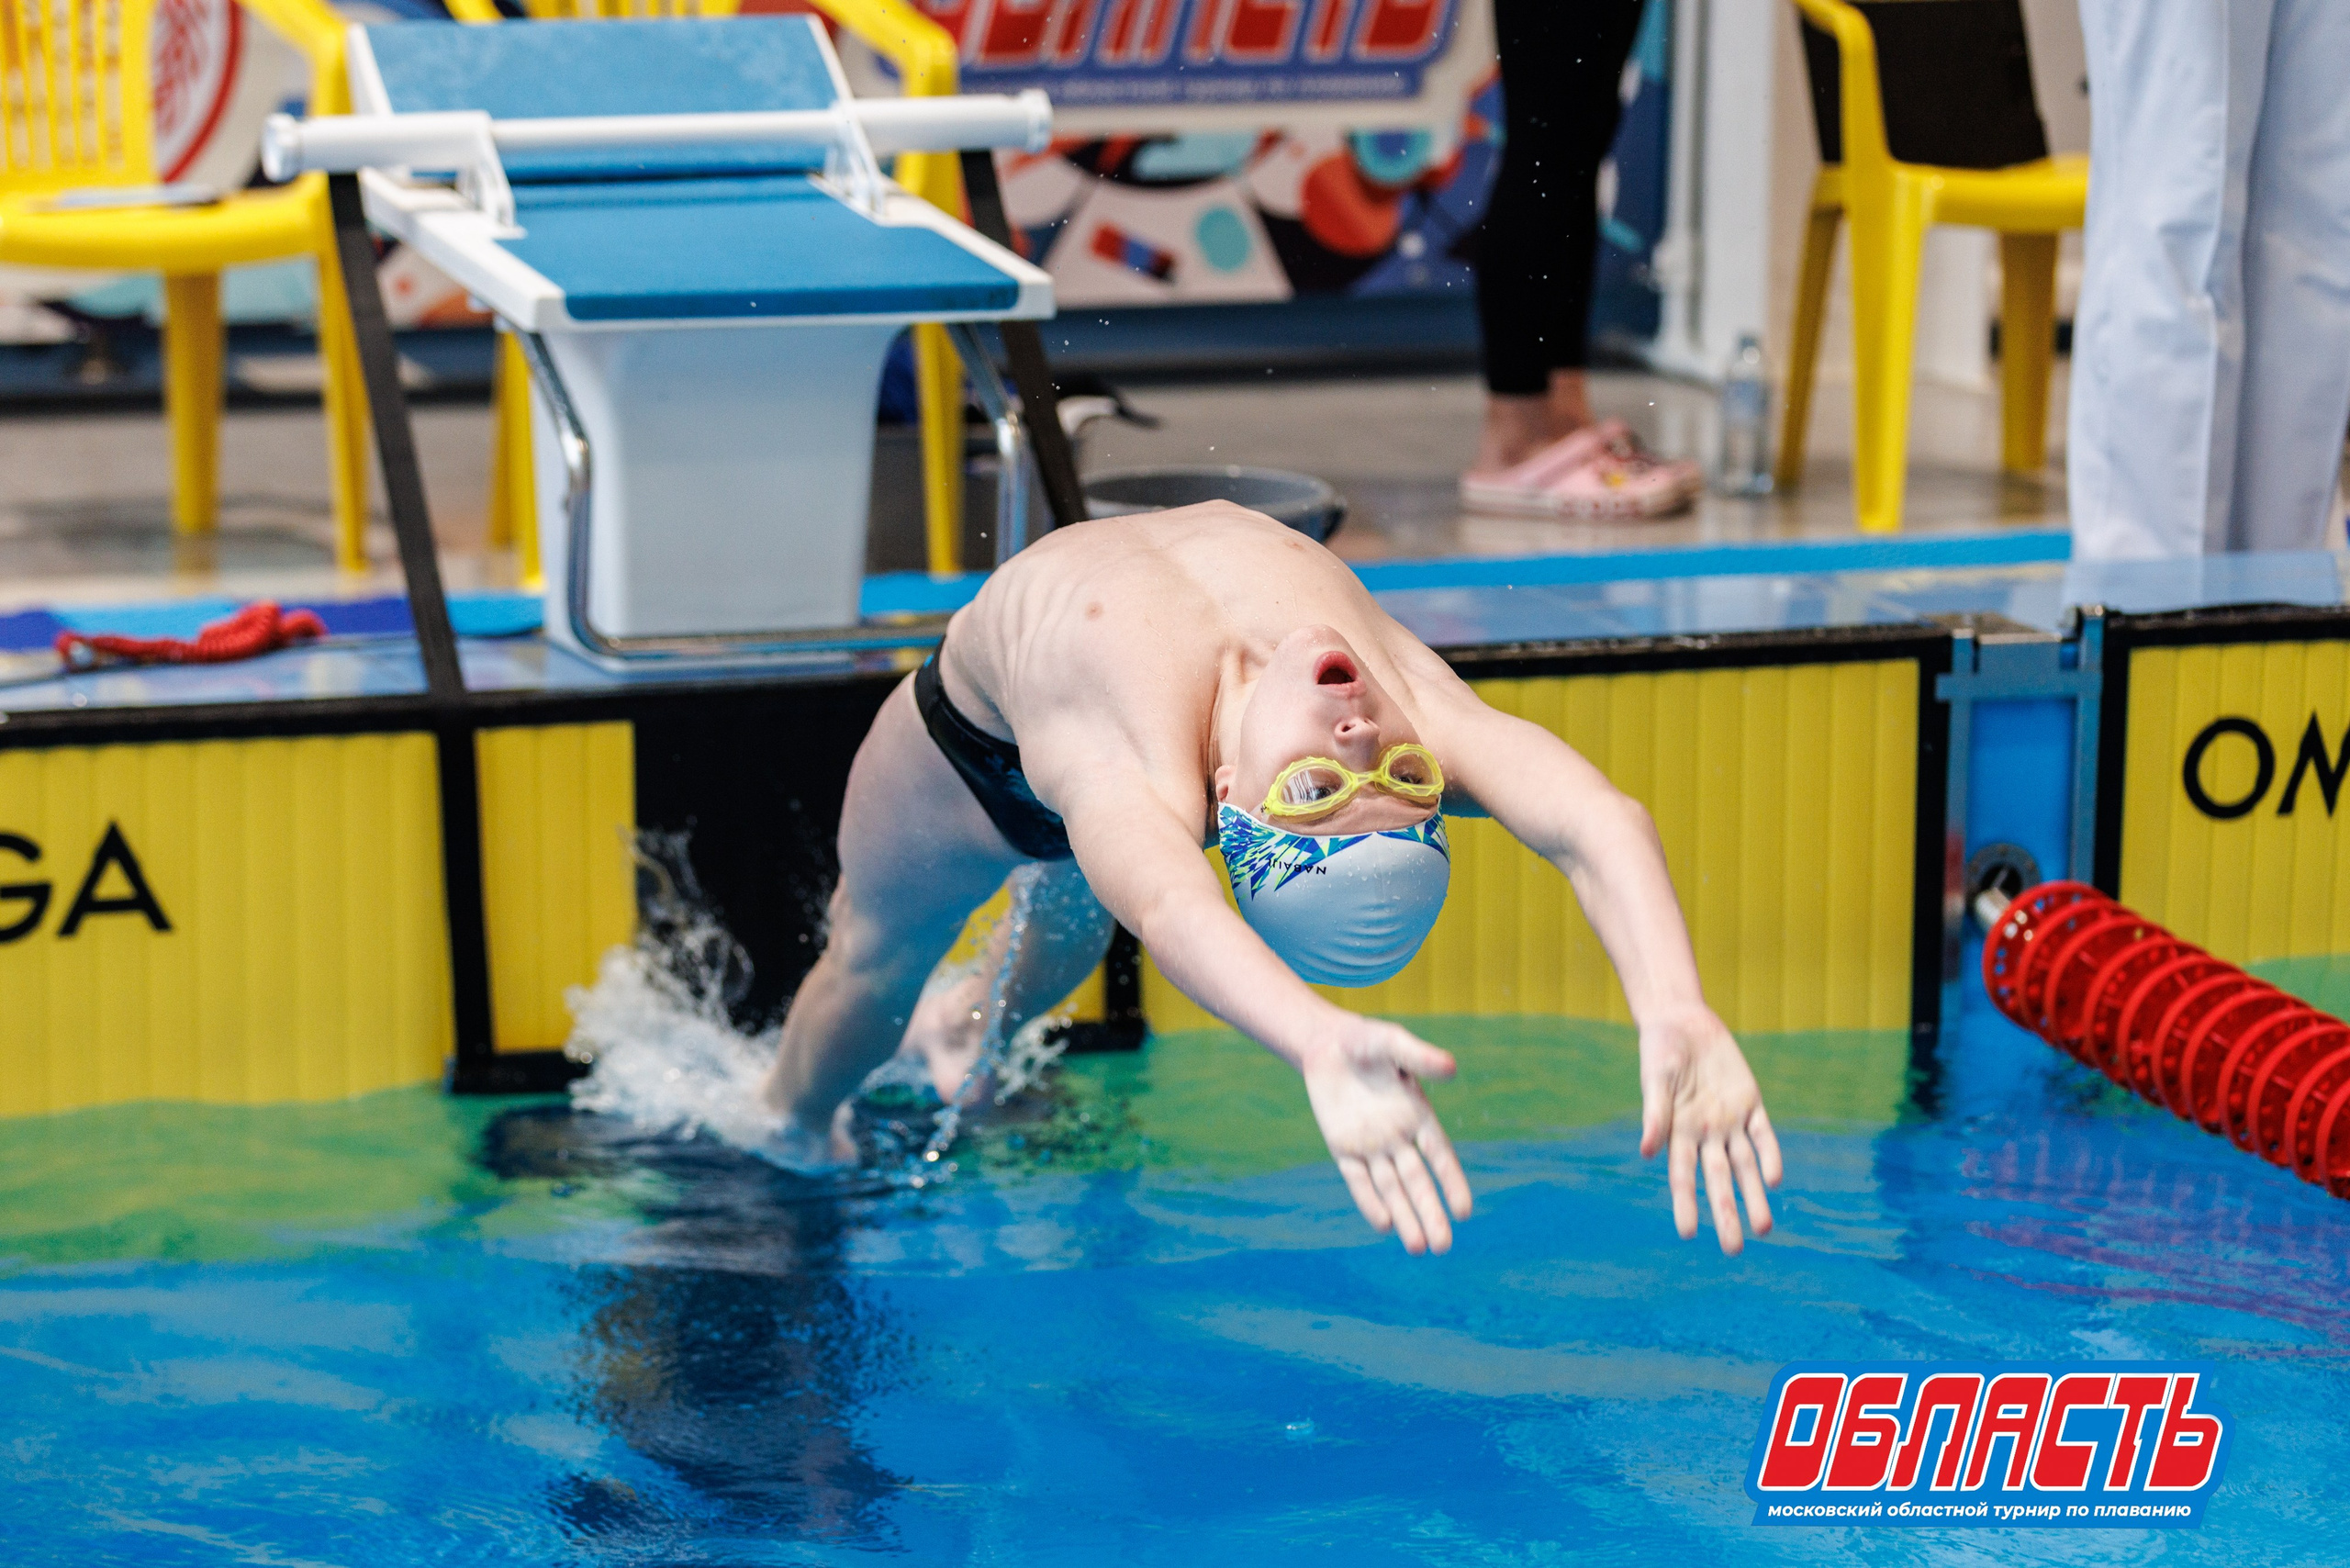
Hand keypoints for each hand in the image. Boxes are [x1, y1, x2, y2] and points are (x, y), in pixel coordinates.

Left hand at [1300, 1017, 1473, 1253]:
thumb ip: (1419, 1057)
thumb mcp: (1393, 1044)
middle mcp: (1398, 1138)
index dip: (1452, 1183)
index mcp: (1418, 1116)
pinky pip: (1357, 1180)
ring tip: (1418, 1249)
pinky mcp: (1343, 1148)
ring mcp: (1371, 1146)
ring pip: (1390, 1189)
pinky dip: (1369, 1201)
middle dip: (1429, 1214)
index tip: (1464, 1212)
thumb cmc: (1367, 1042)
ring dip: (1404, 1217)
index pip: (1440, 1157)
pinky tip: (1384, 1224)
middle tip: (1442, 1247)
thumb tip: (1451, 1067)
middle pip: (1417, 1183)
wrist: (1327, 1045)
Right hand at [1637, 1008, 1781, 1253]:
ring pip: (1744, 1166)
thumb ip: (1655, 1114)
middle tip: (1735, 1249)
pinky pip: (1763, 1135)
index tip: (1688, 1234)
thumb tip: (1645, 1152)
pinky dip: (1769, 1156)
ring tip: (1764, 1229)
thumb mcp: (1655, 1079)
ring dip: (1754, 1196)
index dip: (1686, 1205)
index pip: (1683, 1177)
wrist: (1683, 1019)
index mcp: (1677, 1132)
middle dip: (1727, 1214)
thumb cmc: (1660, 1049)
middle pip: (1718, 1181)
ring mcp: (1729, 1121)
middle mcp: (1705, 1134)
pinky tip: (1775, 1179)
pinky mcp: (1750, 1103)